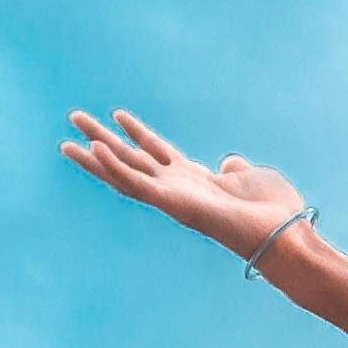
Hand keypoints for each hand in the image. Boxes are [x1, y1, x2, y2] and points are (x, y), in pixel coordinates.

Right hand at [60, 107, 311, 258]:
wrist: (283, 234)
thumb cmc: (273, 211)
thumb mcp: (250, 177)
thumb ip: (234, 169)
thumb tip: (229, 165)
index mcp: (194, 181)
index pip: (156, 153)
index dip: (137, 133)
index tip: (117, 114)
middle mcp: (177, 189)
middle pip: (130, 159)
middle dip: (101, 139)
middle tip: (74, 118)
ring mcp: (172, 197)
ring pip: (122, 174)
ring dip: (93, 158)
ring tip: (64, 141)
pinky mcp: (172, 204)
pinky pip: (135, 183)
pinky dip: (113, 166)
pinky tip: (93, 148)